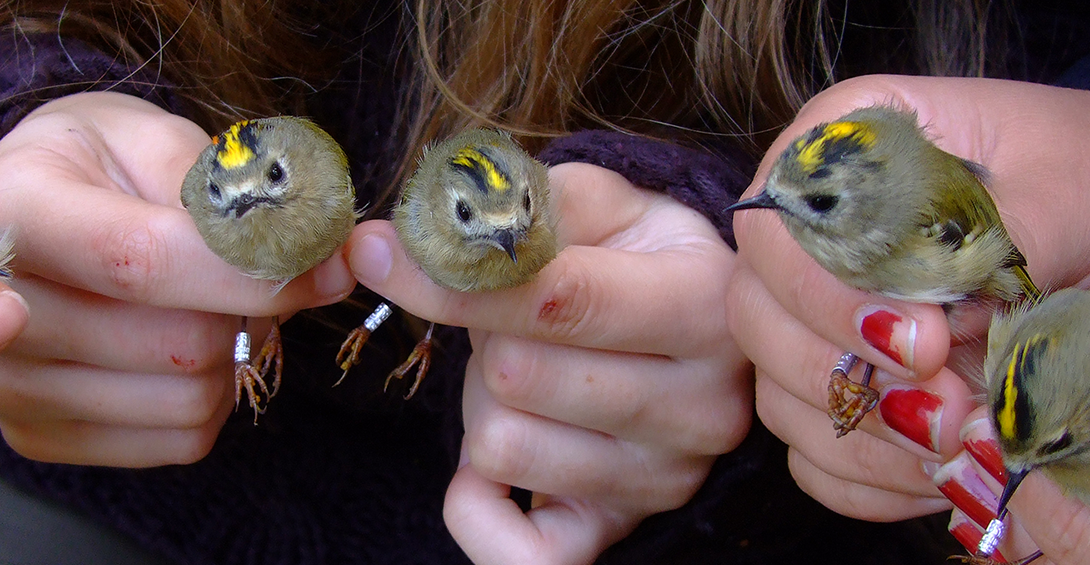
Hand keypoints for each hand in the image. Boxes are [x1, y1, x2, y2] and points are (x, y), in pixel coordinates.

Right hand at [0, 92, 355, 466]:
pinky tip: (185, 348)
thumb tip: (329, 251)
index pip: (142, 261)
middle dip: (247, 310)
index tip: (325, 266)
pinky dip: (214, 398)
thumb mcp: (156, 140)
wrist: (34, 208)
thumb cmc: (102, 165)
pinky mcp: (39, 437)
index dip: (248, 271)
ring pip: (188, 399)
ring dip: (235, 355)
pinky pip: (180, 439)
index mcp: (10, 209)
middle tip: (249, 272)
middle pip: (177, 345)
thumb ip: (232, 193)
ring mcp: (9, 384)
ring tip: (210, 304)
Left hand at [348, 162, 750, 563]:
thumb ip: (522, 204)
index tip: (381, 251)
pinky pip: (514, 551)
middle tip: (512, 320)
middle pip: (517, 374)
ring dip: (482, 403)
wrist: (694, 332)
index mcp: (707, 307)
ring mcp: (663, 479)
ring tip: (524, 376)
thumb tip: (406, 234)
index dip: (453, 274)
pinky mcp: (617, 531)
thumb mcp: (605, 202)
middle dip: (487, 335)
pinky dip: (476, 504)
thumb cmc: (635, 257)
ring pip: (500, 445)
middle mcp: (702, 405)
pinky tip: (492, 465)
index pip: (558, 298)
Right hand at [726, 74, 1089, 552]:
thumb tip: (936, 318)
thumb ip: (991, 243)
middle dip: (844, 375)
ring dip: (864, 438)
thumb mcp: (1071, 187)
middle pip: (755, 317)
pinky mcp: (858, 385)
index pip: (773, 227)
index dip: (824, 294)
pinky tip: (940, 471)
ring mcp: (826, 317)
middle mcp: (817, 233)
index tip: (924, 340)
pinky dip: (870, 479)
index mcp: (846, 149)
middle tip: (950, 404)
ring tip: (964, 439)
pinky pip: (817, 453)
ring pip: (778, 393)